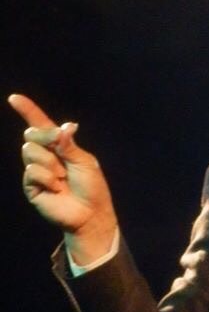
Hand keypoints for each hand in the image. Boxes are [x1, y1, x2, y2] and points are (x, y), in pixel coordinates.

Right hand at [9, 93, 117, 262]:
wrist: (90, 213)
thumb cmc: (91, 188)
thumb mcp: (84, 161)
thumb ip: (68, 144)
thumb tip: (64, 126)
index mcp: (60, 147)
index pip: (41, 125)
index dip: (28, 111)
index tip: (14, 98)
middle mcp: (45, 156)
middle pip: (31, 134)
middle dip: (45, 137)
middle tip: (62, 152)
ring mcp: (36, 170)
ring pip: (29, 150)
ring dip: (50, 162)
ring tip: (62, 178)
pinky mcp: (31, 186)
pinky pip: (31, 170)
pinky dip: (47, 178)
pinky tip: (56, 188)